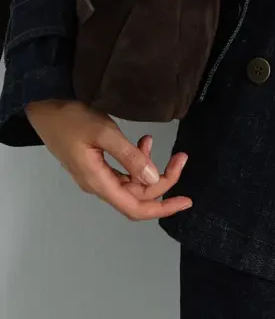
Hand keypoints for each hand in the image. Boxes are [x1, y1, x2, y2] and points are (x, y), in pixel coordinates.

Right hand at [24, 98, 192, 221]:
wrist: (44, 110)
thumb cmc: (70, 120)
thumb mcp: (103, 132)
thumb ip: (128, 156)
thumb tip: (152, 178)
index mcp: (99, 182)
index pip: (135, 208)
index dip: (163, 208)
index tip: (186, 200)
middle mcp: (98, 184)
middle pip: (137, 195)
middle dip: (162, 179)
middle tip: (180, 156)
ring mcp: (96, 175)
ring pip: (132, 182)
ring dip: (148, 166)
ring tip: (151, 140)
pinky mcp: (96, 164)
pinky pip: (123, 170)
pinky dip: (136, 158)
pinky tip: (142, 141)